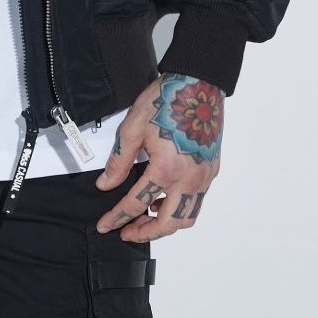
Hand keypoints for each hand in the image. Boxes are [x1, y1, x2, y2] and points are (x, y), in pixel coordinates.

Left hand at [93, 71, 223, 242]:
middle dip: (144, 232)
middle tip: (126, 232)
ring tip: (146, 218)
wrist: (198, 85)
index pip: (136, 204)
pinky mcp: (211, 171)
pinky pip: (196, 202)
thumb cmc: (166, 101)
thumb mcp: (132, 128)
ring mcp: (204, 177)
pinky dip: (180, 209)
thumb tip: (106, 184)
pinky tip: (164, 199)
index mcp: (166, 169)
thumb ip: (119, 161)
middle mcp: (189, 179)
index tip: (105, 225)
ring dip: (165, 225)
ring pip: (187, 219)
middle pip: (167, 223)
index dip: (117, 218)